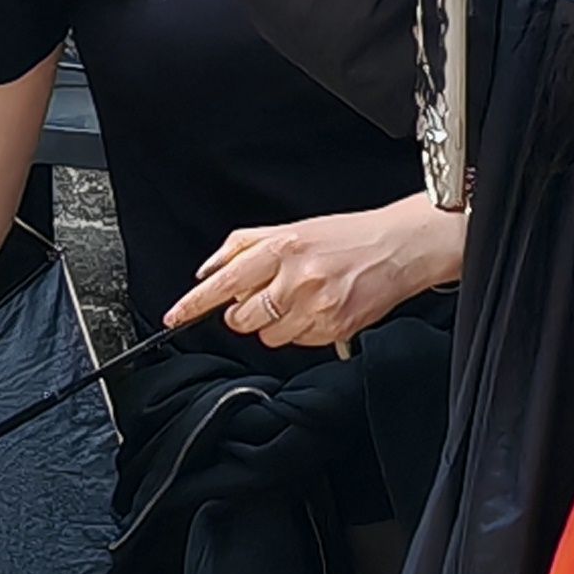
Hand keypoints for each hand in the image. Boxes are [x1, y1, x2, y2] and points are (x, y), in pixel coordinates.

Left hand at [167, 200, 463, 349]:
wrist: (399, 247)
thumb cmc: (346, 237)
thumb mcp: (292, 228)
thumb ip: (243, 247)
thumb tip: (207, 271)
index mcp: (283, 246)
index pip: (226, 280)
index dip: (196, 302)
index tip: (175, 316)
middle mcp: (297, 276)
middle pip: (242, 318)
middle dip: (244, 314)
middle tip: (265, 299)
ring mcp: (317, 305)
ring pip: (268, 336)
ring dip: (275, 325)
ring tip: (299, 301)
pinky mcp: (335, 328)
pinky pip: (299, 344)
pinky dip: (301, 332)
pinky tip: (318, 310)